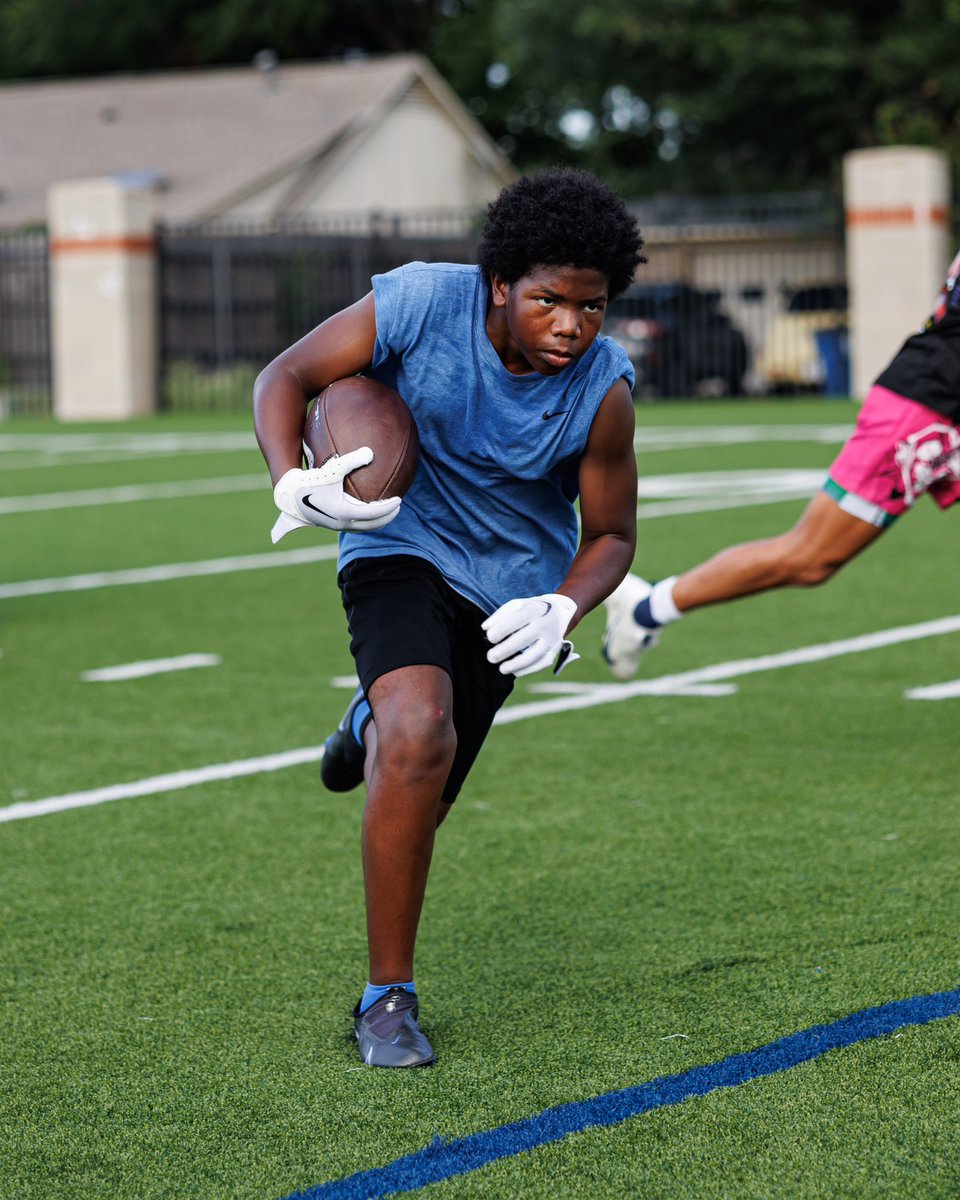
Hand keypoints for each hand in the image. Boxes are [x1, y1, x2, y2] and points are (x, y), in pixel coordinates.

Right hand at [270, 447, 401, 542]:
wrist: (288, 495)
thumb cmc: (310, 480)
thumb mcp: (332, 468)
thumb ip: (352, 460)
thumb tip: (371, 452)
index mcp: (344, 512)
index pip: (374, 513)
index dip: (389, 507)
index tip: (400, 499)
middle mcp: (342, 523)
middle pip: (372, 525)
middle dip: (387, 517)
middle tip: (398, 507)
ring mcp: (336, 525)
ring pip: (363, 528)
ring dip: (376, 521)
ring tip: (386, 511)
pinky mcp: (331, 524)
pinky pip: (354, 525)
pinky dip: (365, 520)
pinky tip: (366, 509)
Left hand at [482, 593, 578, 677]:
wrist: (558, 613)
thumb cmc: (530, 610)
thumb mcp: (517, 605)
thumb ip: (500, 615)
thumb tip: (485, 628)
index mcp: (534, 610)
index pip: (516, 620)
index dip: (501, 630)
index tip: (490, 638)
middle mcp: (544, 624)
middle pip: (525, 639)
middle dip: (505, 650)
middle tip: (490, 657)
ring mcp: (551, 639)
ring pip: (535, 655)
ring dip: (517, 664)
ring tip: (501, 669)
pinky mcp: (554, 651)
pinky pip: (541, 663)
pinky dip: (527, 669)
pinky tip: (514, 671)